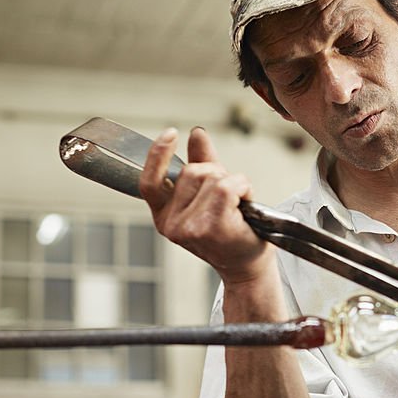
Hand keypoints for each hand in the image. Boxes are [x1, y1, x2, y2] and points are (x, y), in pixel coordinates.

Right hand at [139, 126, 273, 284]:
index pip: (149, 182)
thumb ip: (202, 163)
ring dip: (233, 183)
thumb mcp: (210, 195)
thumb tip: (196, 133)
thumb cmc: (231, 232)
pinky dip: (242, 187)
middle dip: (217, 174)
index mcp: (163, 216)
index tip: (171, 133)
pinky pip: (226, 187)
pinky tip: (245, 203)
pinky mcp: (209, 227)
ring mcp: (188, 227)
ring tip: (237, 205)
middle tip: (230, 198)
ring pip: (211, 178)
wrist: (248, 265)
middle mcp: (170, 224)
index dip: (156, 156)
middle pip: (192, 172)